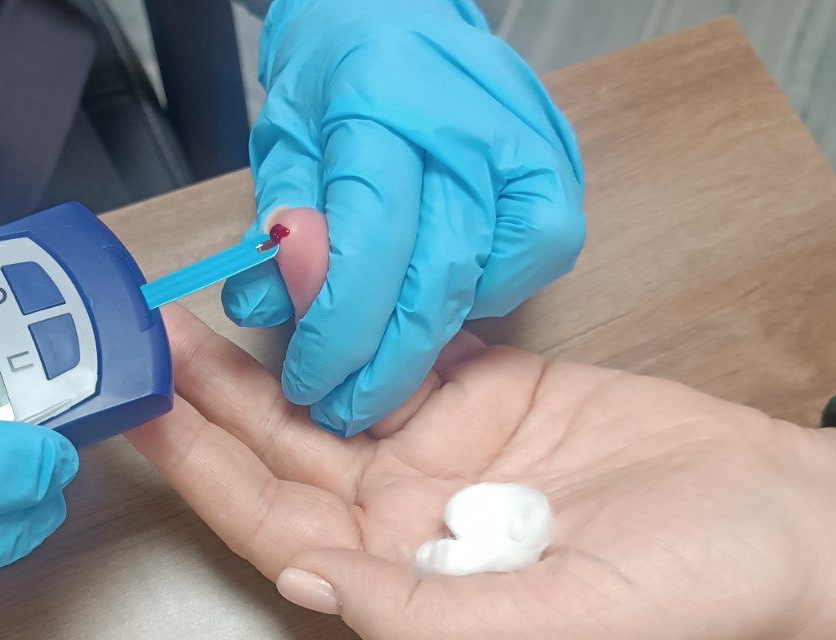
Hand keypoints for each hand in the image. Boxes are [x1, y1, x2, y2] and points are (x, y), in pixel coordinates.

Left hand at [128, 305, 835, 639]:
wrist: (793, 527)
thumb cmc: (688, 597)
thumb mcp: (557, 631)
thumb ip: (424, 620)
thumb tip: (303, 582)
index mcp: (408, 583)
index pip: (277, 530)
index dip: (205, 478)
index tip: (145, 421)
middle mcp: (410, 517)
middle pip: (283, 457)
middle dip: (211, 407)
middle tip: (145, 344)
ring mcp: (447, 449)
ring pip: (327, 398)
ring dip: (261, 360)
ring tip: (195, 310)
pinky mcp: (491, 389)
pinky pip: (400, 352)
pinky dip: (347, 321)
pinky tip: (296, 288)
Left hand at [224, 0, 585, 436]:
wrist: (399, 17)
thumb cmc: (337, 81)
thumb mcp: (282, 140)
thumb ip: (281, 223)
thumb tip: (277, 305)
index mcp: (379, 103)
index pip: (369, 242)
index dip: (340, 330)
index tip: (311, 380)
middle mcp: (464, 121)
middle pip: (438, 275)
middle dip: (388, 362)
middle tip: (347, 405)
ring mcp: (524, 139)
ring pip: (494, 274)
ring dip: (438, 327)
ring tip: (392, 335)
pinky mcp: (559, 159)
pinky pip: (542, 253)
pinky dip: (497, 284)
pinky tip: (453, 282)